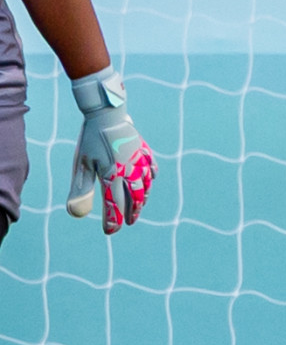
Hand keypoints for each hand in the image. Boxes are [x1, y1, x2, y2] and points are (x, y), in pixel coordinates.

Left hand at [67, 67, 155, 233]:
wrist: (108, 113)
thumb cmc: (91, 140)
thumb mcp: (81, 166)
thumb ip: (80, 190)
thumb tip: (75, 214)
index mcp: (113, 175)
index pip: (114, 205)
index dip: (113, 220)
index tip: (110, 231)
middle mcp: (129, 170)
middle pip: (134, 197)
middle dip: (131, 212)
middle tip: (129, 222)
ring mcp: (139, 160)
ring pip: (146, 184)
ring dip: (143, 198)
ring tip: (140, 206)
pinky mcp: (143, 150)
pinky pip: (151, 167)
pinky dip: (151, 177)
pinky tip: (151, 181)